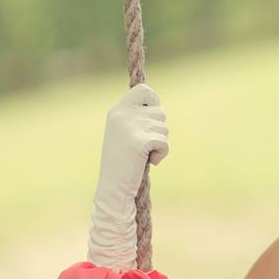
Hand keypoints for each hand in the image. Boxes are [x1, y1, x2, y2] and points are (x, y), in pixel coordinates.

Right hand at [86, 83, 169, 270]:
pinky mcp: (140, 141)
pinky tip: (150, 162)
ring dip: (161, 143)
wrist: (113, 188)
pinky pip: (165, 141)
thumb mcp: (126, 134)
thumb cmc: (123, 163)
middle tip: (145, 146)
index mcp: (116, 110)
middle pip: (160, 111)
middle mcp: (122, 115)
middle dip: (159, 130)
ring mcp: (130, 127)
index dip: (154, 101)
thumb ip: (138, 118)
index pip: (144, 90)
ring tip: (144, 155)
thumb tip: (158, 105)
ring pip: (165, 127)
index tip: (151, 119)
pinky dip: (162, 153)